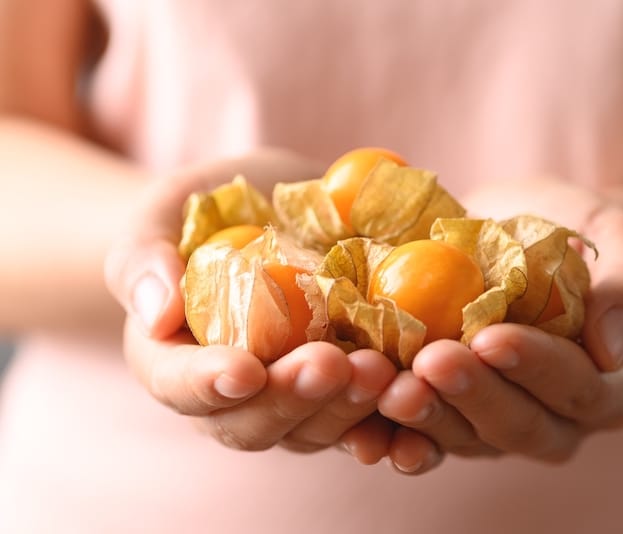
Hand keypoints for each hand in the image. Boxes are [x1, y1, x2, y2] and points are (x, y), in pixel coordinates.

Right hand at [105, 148, 396, 452]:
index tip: (243, 370)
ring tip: (383, 372)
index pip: (180, 386)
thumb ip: (145, 256)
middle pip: (256, 421)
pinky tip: (419, 397)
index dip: (208, 385)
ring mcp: (294, 397)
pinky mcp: (344, 387)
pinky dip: (394, 416)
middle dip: (294, 399)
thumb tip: (156, 310)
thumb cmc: (203, 213)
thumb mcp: (164, 214)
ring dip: (350, 408)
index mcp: (176, 362)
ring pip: (317, 427)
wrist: (268, 215)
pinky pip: (367, 415)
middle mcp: (236, 395)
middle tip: (330, 366)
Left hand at [372, 179, 622, 470]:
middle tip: (431, 362)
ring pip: (466, 438)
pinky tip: (363, 431)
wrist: (514, 234)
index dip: (535, 367)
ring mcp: (499, 425)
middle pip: (518, 424)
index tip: (492, 338)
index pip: (577, 386)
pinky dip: (392, 437)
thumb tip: (614, 346)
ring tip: (390, 390)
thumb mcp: (621, 236)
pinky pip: (423, 437)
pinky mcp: (451, 416)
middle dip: (472, 395)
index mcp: (610, 386)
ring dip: (426, 419)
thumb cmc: (573, 230)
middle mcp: (557, 419)